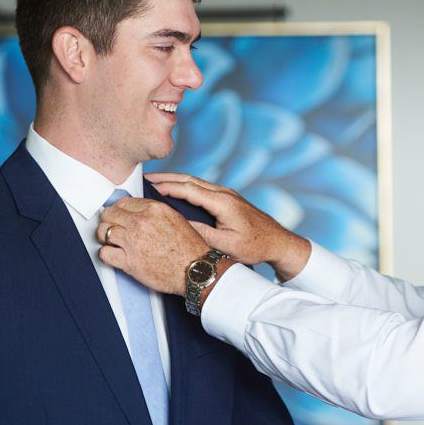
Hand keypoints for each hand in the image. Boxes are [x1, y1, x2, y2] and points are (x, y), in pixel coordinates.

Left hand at [97, 198, 207, 294]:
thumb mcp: (176, 219)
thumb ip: (154, 212)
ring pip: (103, 232)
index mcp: (154, 209)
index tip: (118, 217)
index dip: (118, 210)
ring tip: (112, 242)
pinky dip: (106, 254)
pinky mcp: (129, 261)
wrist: (196, 271)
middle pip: (109, 215)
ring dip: (106, 237)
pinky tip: (114, 255)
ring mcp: (133, 241)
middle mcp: (141, 222)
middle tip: (111, 229)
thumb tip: (137, 211)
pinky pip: (104, 253)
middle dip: (108, 221)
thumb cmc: (190, 248)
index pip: (122, 202)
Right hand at [145, 173, 311, 281]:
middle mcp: (225, 194)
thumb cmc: (255, 246)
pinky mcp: (228, 198)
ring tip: (155, 182)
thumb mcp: (226, 245)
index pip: (189, 189)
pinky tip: (176, 190)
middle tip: (146, 178)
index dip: (168, 186)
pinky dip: (186, 186)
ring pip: (196, 182)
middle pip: (191, 180)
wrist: (278, 242)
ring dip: (176, 180)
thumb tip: (179, 224)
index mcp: (223, 202)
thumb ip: (202, 233)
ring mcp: (227, 194)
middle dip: (167, 178)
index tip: (149, 186)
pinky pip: (203, 187)